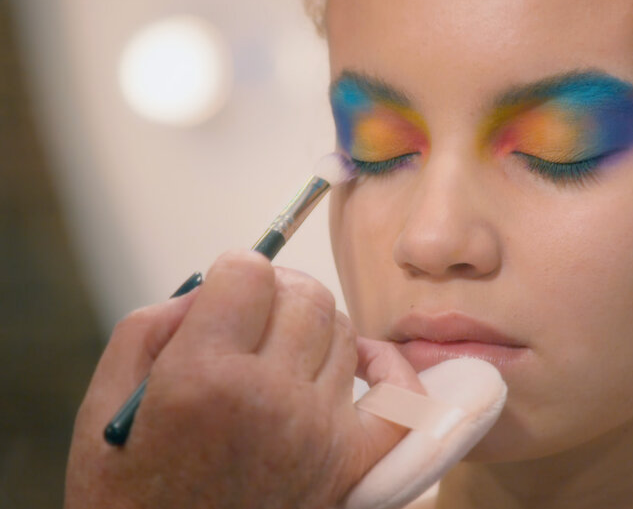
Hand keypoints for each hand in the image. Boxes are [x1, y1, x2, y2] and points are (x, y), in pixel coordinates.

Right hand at [64, 250, 422, 508]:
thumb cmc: (130, 491)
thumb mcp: (107, 401)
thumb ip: (153, 326)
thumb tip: (213, 287)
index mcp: (203, 377)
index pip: (251, 271)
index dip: (233, 274)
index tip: (224, 297)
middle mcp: (269, 400)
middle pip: (306, 294)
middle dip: (276, 292)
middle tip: (252, 318)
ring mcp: (318, 432)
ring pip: (344, 330)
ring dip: (314, 328)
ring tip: (281, 352)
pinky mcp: (349, 465)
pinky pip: (401, 398)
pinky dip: (387, 370)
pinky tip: (357, 363)